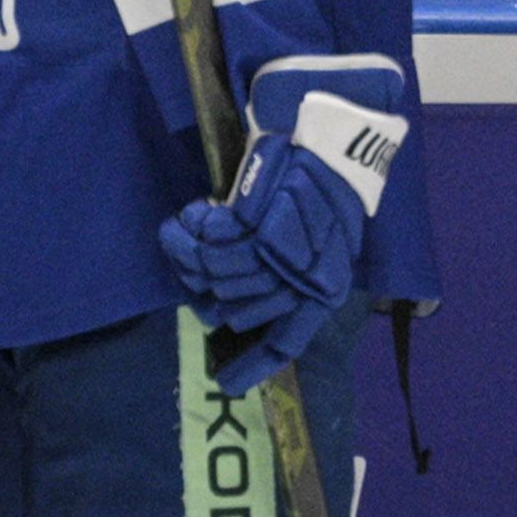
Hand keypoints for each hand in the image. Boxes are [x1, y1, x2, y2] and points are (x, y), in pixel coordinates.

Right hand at [162, 69, 409, 395]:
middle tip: (192, 258)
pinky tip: (192, 214)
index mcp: (324, 288)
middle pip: (234, 308)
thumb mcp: (319, 240)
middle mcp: (304, 276)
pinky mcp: (260, 223)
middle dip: (205, 289)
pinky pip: (211, 242)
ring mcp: (281, 251)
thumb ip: (288, 276)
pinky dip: (193, 230)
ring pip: (217, 276)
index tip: (226, 384)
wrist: (332, 133)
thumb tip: (234, 308)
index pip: (287, 341)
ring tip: (184, 230)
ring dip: (190, 253)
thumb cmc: (322, 184)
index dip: (254, 364)